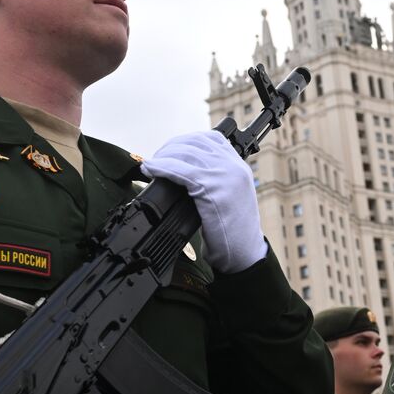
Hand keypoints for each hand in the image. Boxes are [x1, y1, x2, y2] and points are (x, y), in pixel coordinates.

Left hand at [141, 130, 265, 273]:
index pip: (210, 139)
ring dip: (162, 156)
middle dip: (170, 148)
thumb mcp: (227, 197)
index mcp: (239, 166)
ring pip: (186, 154)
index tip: (170, 151)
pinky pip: (181, 171)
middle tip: (155, 160)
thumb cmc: (232, 231)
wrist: (243, 254)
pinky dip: (162, 168)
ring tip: (150, 166)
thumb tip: (180, 170)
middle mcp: (234, 166)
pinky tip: (151, 170)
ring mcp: (225, 176)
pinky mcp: (213, 190)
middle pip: (195, 143)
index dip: (185, 141)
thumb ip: (213, 180)